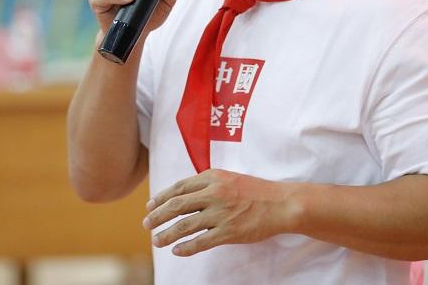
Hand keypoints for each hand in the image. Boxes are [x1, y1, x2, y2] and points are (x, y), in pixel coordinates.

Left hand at [142, 169, 300, 256]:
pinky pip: (201, 241)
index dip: (161, 198)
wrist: (282, 203)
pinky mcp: (229, 231)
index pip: (179, 187)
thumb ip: (208, 183)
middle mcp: (214, 193)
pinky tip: (177, 251)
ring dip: (166, 234)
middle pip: (176, 205)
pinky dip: (186, 247)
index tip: (150, 206)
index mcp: (213, 176)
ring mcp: (221, 213)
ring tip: (156, 241)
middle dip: (157, 216)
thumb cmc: (256, 191)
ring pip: (184, 225)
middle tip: (146, 224)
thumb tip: (183, 195)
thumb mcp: (230, 178)